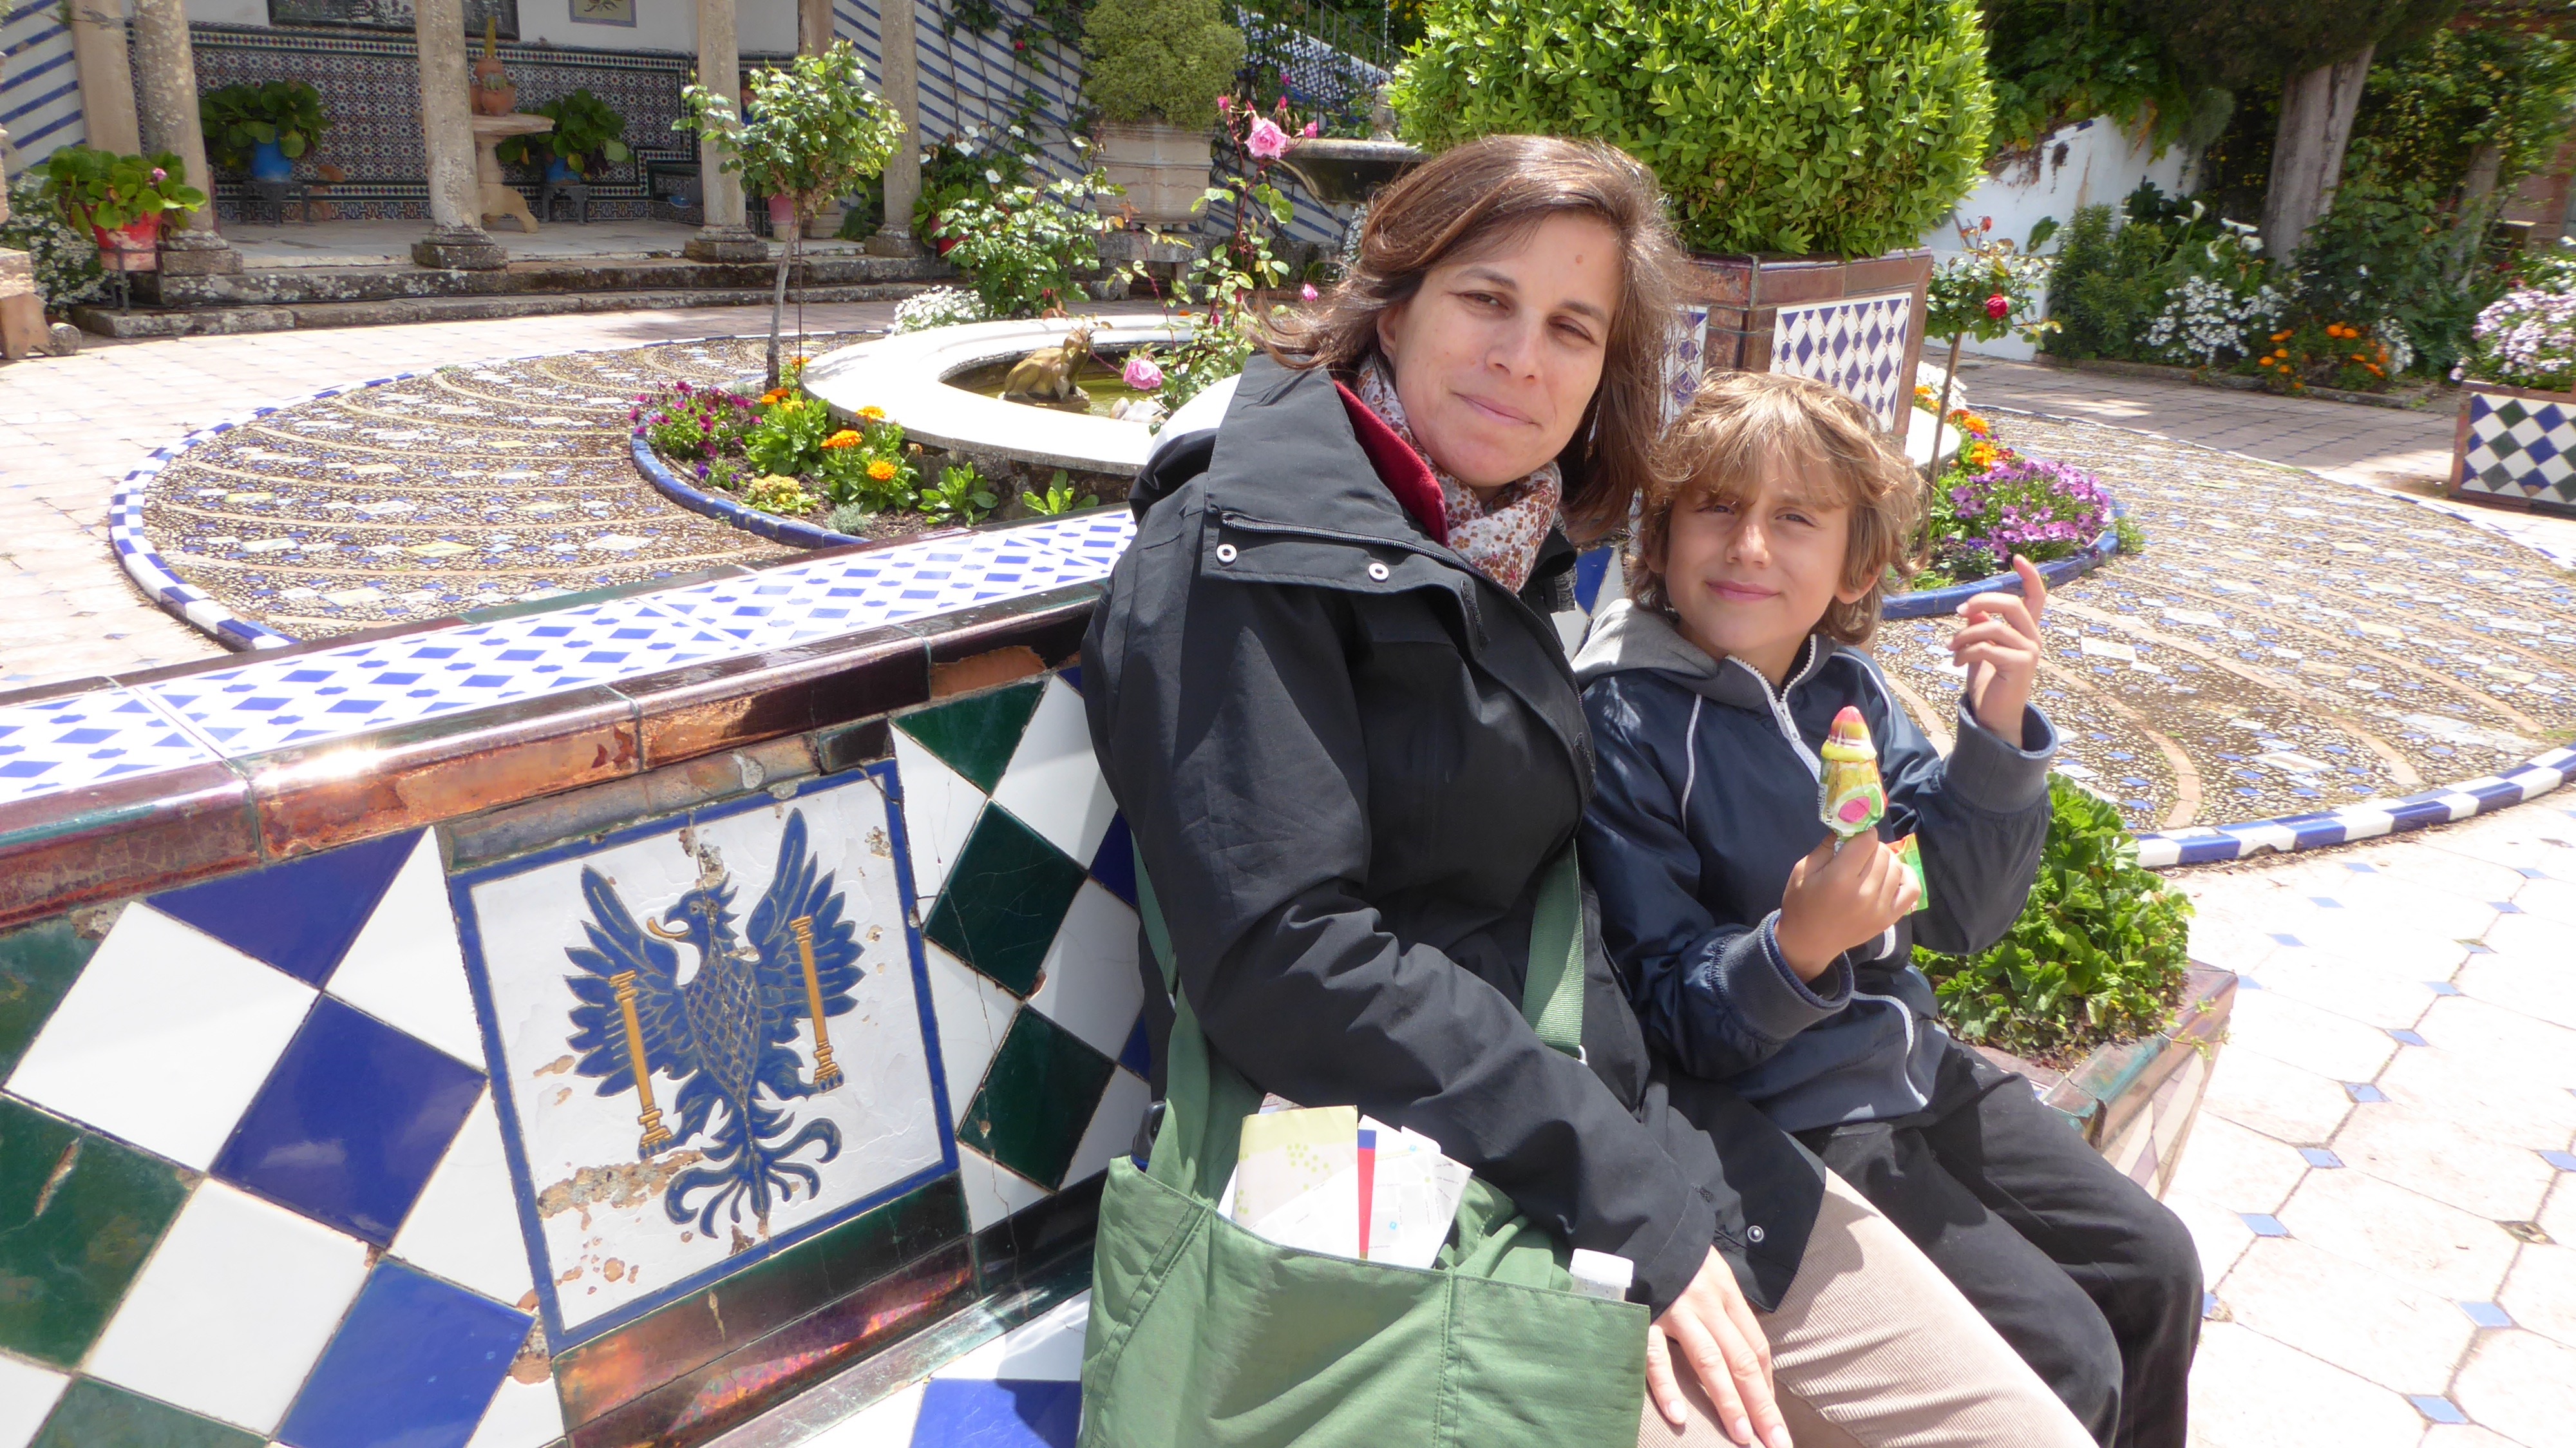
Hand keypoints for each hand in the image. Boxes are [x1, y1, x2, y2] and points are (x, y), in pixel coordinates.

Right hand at [1646, 1247, 1790, 1447]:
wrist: (1640, 1221)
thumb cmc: (1677, 1256)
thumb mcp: (1712, 1275)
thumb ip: (1725, 1310)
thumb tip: (1744, 1358)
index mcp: (1726, 1295)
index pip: (1755, 1347)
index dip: (1767, 1386)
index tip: (1773, 1420)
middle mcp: (1707, 1304)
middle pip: (1741, 1360)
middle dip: (1762, 1406)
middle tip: (1775, 1443)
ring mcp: (1676, 1310)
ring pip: (1709, 1361)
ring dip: (1728, 1402)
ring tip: (1742, 1437)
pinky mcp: (1644, 1313)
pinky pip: (1656, 1354)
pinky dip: (1667, 1385)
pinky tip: (1679, 1415)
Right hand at [1774, 834, 1923, 980]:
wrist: (1809, 942)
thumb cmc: (1801, 903)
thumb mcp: (1804, 869)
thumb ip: (1828, 846)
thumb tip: (1851, 826)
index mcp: (1839, 879)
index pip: (1866, 841)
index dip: (1861, 834)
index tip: (1853, 839)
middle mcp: (1863, 893)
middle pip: (1882, 853)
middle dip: (1871, 847)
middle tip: (1859, 854)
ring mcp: (1880, 908)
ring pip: (1896, 867)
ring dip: (1885, 860)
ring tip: (1871, 865)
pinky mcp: (1889, 918)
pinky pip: (1911, 888)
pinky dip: (1906, 876)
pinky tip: (1892, 875)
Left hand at [1952, 555, 2048, 739]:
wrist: (1994, 717)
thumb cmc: (1989, 683)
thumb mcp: (1980, 650)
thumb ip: (1980, 628)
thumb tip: (1971, 609)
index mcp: (2026, 632)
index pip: (2036, 598)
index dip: (2030, 576)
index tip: (2016, 558)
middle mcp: (2033, 639)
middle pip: (2012, 604)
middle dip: (1982, 601)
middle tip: (1959, 610)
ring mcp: (2029, 653)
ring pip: (1993, 628)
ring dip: (1964, 635)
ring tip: (1951, 648)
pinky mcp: (2019, 666)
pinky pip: (1986, 648)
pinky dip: (1965, 653)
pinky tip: (1956, 663)